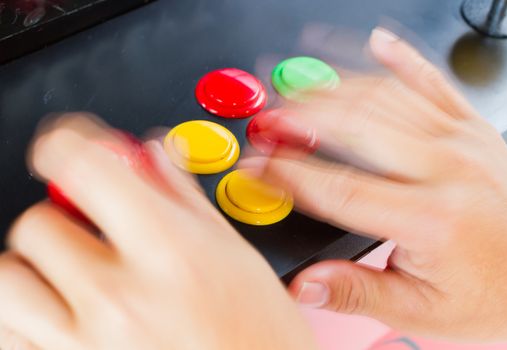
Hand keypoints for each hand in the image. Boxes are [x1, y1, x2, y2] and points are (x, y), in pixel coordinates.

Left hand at [0, 116, 315, 349]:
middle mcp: (118, 300)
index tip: (67, 148)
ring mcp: (84, 345)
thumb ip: (182, 195)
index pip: (82, 166)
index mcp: (166, 251)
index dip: (66, 143)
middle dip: (62, 215)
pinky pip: (10, 334)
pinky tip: (67, 312)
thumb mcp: (234, 252)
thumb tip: (151, 155)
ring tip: (71, 273)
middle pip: (38, 222)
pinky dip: (29, 315)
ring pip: (9, 279)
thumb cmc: (259, 335)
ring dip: (34, 266)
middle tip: (90, 229)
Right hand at [246, 28, 506, 340]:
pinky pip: (432, 80)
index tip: (256, 167)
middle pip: (356, 126)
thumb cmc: (493, 293)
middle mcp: (446, 167)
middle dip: (301, 118)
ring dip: (333, 85)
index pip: (338, 187)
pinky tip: (374, 42)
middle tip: (267, 118)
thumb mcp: (420, 311)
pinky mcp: (472, 126)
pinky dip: (399, 57)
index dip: (287, 175)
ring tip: (295, 83)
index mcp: (429, 218)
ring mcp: (461, 139)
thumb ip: (356, 293)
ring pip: (384, 96)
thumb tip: (304, 284)